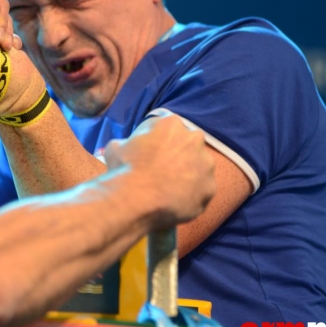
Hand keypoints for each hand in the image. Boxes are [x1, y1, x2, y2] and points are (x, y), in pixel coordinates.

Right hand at [103, 110, 215, 226]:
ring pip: (200, 168)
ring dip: (189, 175)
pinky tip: (176, 202)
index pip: (168, 129)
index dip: (160, 143)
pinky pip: (202, 191)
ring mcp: (206, 164)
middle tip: (163, 171)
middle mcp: (194, 139)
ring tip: (170, 190)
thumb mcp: (116, 147)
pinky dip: (192, 196)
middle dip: (179, 156)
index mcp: (171, 124)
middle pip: (189, 146)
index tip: (152, 155)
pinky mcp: (210, 188)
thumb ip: (127, 143)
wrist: (135, 199)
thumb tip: (124, 147)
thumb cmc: (124, 170)